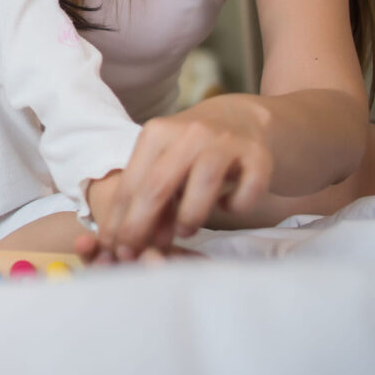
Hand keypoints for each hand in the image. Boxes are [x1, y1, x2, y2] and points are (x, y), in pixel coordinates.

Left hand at [96, 96, 275, 257]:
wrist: (242, 119)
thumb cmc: (194, 151)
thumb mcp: (166, 165)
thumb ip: (151, 199)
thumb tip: (133, 243)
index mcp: (157, 133)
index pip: (132, 183)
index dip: (121, 220)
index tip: (116, 249)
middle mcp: (189, 133)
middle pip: (158, 184)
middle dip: (142, 225)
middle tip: (138, 254)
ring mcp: (225, 142)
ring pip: (202, 183)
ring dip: (189, 216)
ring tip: (184, 232)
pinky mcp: (259, 155)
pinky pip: (248, 187)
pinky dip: (237, 204)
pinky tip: (228, 206)